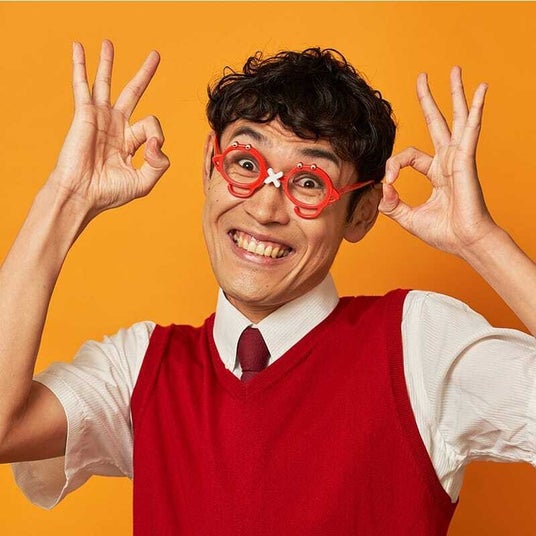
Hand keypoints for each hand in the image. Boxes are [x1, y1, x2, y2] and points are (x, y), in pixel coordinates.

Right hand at [49, 40, 169, 216]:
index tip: (149, 151)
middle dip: (144, 74)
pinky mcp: (84, 114)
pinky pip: (82, 85)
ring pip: (106, 83)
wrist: (82, 195)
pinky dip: (80, 66)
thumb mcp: (144, 182)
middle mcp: (116, 126)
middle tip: (155, 55)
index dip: (156, 135)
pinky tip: (78, 47)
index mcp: (130, 142)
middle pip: (133, 92)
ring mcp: (99, 118)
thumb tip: (156, 141)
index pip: (151, 125)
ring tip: (109, 43)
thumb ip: (159, 163)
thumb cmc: (109, 193)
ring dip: (108, 62)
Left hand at [378, 67, 494, 256]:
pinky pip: (470, 130)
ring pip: (456, 119)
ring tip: (454, 70)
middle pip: (436, 123)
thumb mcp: (408, 217)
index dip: (393, 166)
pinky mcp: (466, 160)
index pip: (408, 156)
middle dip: (428, 100)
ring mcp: (458, 158)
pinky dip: (476, 109)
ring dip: (455, 94)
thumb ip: (391, 203)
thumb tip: (380, 188)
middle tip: (423, 78)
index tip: (388, 182)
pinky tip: (481, 90)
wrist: (465, 242)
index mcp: (435, 173)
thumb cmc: (444, 232)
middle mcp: (448, 161)